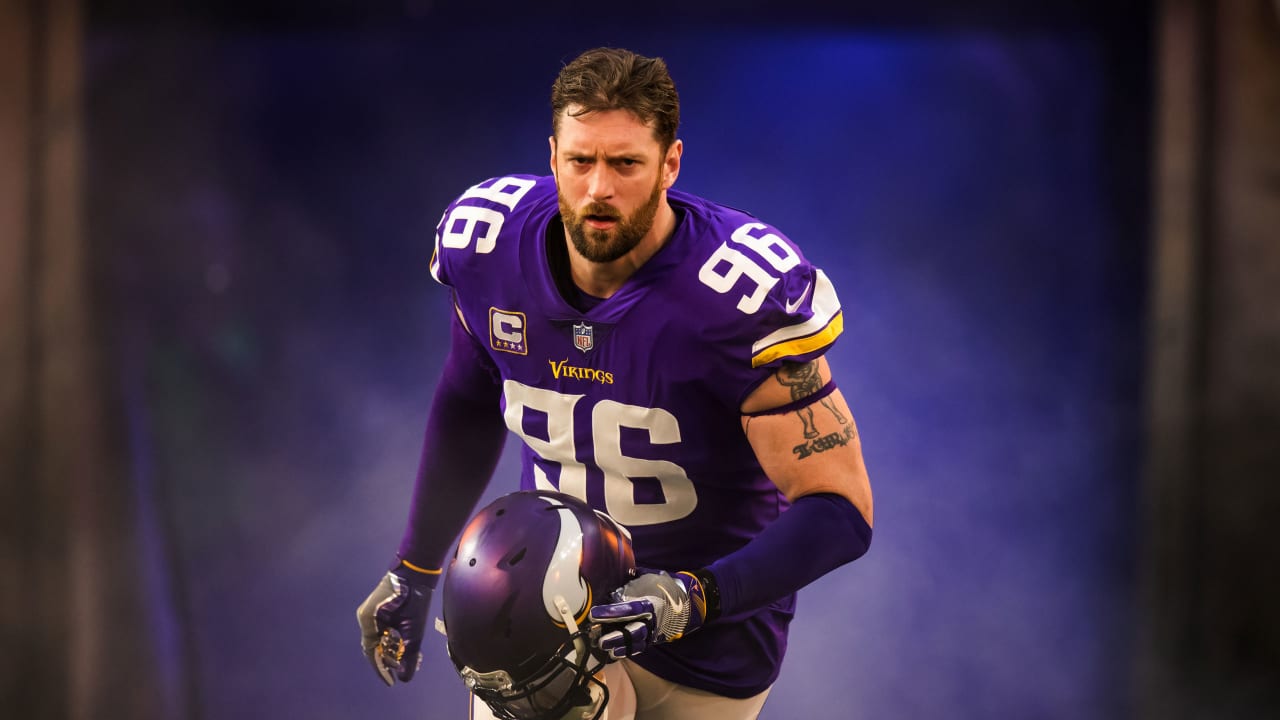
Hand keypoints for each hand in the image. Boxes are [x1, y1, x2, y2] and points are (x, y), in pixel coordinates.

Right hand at [356, 562, 435, 684]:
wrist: (416, 571)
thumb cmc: (414, 598)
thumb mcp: (413, 629)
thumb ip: (409, 654)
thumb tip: (406, 677)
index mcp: (368, 621)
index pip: (371, 652)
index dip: (381, 669)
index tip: (391, 682)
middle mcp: (365, 617)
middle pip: (374, 647)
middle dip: (388, 660)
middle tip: (402, 670)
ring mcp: (371, 612)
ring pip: (379, 639)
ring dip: (392, 650)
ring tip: (407, 660)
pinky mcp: (379, 609)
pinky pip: (382, 630)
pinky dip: (392, 640)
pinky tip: (404, 645)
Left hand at [588, 570, 709, 659]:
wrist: (690, 601)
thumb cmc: (665, 586)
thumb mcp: (650, 578)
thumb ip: (632, 579)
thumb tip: (612, 572)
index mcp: (650, 602)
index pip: (628, 609)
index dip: (611, 612)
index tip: (595, 613)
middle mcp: (652, 619)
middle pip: (632, 630)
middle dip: (616, 636)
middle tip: (599, 638)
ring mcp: (654, 631)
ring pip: (636, 642)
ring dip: (620, 646)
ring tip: (604, 647)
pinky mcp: (654, 638)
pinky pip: (640, 647)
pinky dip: (628, 650)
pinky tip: (615, 653)